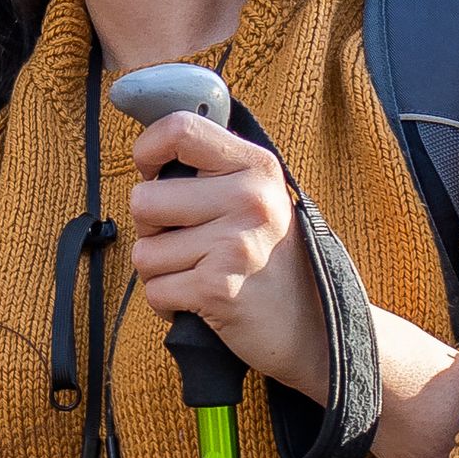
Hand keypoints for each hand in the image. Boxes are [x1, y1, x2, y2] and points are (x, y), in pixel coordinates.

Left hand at [124, 109, 331, 396]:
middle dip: (152, 229)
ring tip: (201, 273)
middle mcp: (249, 199)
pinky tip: (202, 299)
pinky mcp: (216, 289)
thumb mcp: (260, 196)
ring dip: (161, 271)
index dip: (148, 153)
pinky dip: (169, 303)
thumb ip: (214, 169)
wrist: (315, 327)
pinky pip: (154, 291)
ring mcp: (234, 244)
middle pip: (143, 200)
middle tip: (190, 242)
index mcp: (256, 166)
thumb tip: (152, 153)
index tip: (154, 175)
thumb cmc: (272, 259)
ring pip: (144, 252)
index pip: (178, 130)